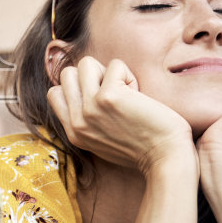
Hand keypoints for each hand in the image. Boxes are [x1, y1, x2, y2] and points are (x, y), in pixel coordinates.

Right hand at [48, 56, 195, 177]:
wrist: (166, 158)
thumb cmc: (144, 148)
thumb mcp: (103, 141)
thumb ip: (87, 120)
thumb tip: (84, 88)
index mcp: (74, 133)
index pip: (55, 93)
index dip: (78, 88)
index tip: (100, 99)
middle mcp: (77, 122)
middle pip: (68, 74)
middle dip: (93, 76)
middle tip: (115, 94)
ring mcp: (90, 109)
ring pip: (86, 63)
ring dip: (109, 73)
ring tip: (126, 93)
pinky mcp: (108, 97)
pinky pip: (115, 65)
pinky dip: (129, 76)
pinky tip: (139, 97)